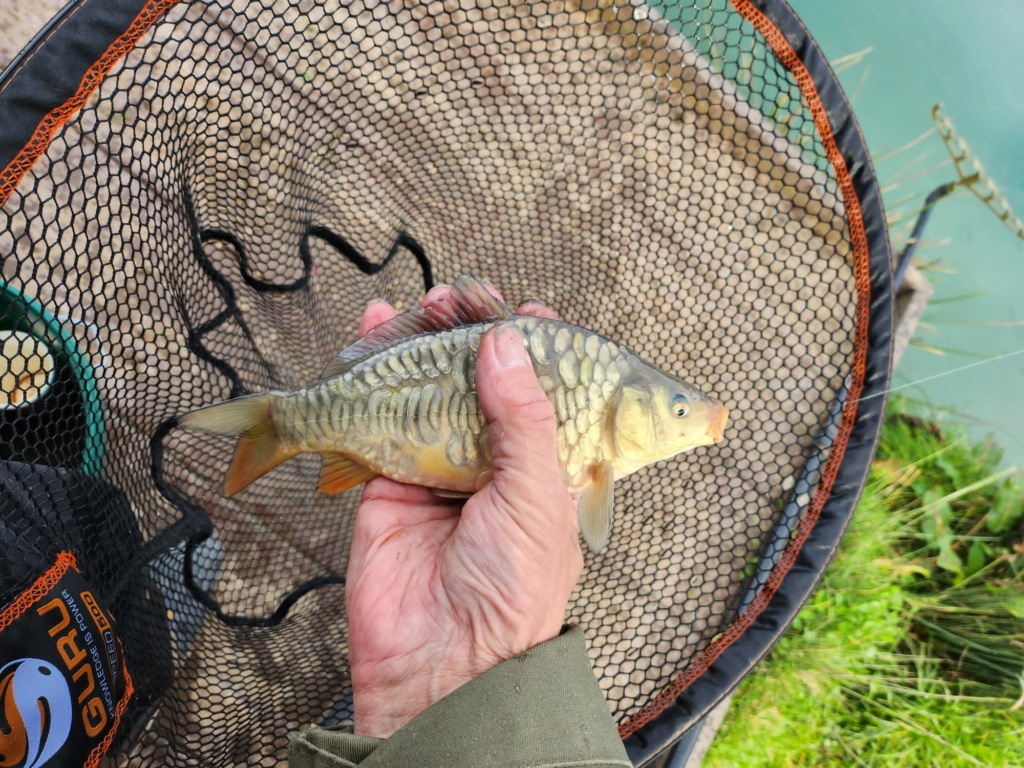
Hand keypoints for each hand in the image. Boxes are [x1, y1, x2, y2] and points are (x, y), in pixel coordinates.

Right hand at [344, 286, 584, 737]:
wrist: (442, 661)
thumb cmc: (512, 590)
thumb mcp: (538, 496)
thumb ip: (523, 418)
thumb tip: (502, 344)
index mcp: (543, 465)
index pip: (542, 392)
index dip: (533, 348)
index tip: (524, 311)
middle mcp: (491, 460)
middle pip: (477, 380)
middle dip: (466, 333)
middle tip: (456, 298)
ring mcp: (436, 465)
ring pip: (425, 389)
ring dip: (417, 343)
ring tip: (415, 306)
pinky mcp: (385, 478)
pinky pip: (375, 418)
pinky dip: (368, 375)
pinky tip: (371, 336)